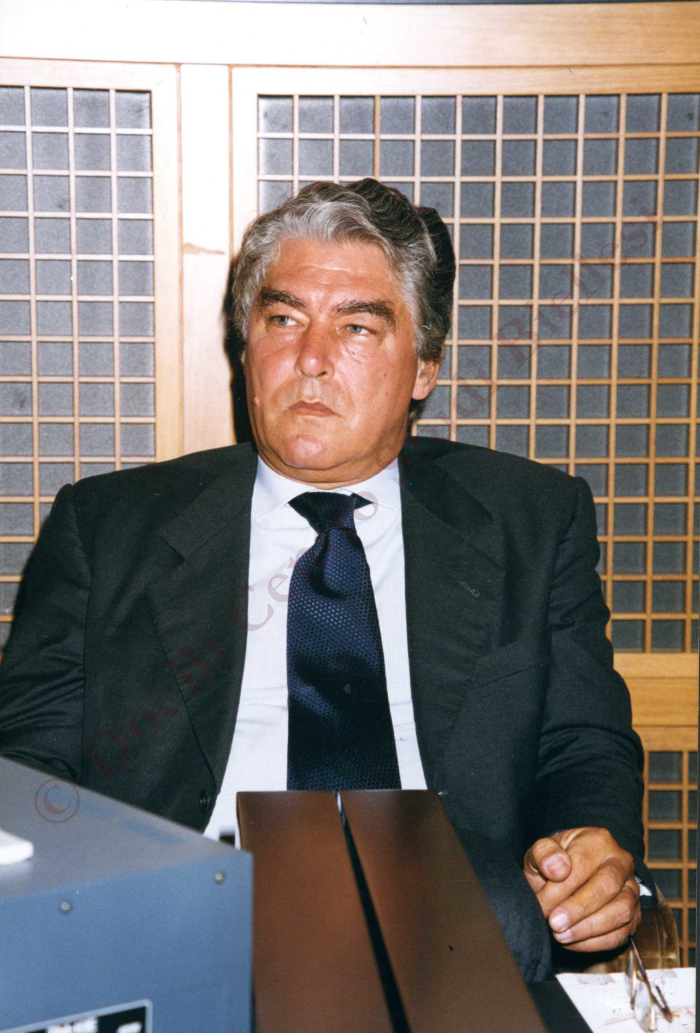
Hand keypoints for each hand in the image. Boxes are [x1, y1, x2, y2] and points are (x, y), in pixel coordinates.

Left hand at [523, 827, 640, 951]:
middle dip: (578, 909)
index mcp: (598, 841)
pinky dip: (596, 942)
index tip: (541, 904)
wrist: (569, 873)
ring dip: (589, 928)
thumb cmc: (555, 862)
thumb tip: (557, 868)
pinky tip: (572, 942)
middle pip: (606, 887)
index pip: (582, 864)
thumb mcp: (541, 851)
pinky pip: (622, 933)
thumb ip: (544, 853)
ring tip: (561, 935)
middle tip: (554, 923)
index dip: (560, 888)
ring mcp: (631, 889)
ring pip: (621, 912)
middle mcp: (621, 863)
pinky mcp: (634, 915)